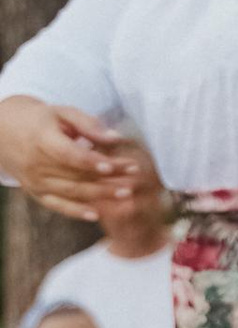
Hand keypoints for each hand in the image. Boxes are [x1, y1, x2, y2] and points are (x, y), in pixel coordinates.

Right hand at [0, 98, 153, 221]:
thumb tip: (116, 138)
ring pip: (71, 192)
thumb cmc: (41, 119)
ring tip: (127, 193)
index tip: (114, 165)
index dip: (91, 161)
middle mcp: (36, 164)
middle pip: (75, 175)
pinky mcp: (36, 193)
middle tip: (134, 178)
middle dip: (107, 178)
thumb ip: (88, 124)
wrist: (4, 133)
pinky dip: (76, 212)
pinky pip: (57, 206)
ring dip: (100, 195)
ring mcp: (35, 181)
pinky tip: (97, 214)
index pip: (69, 155)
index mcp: (41, 140)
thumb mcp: (62, 112)